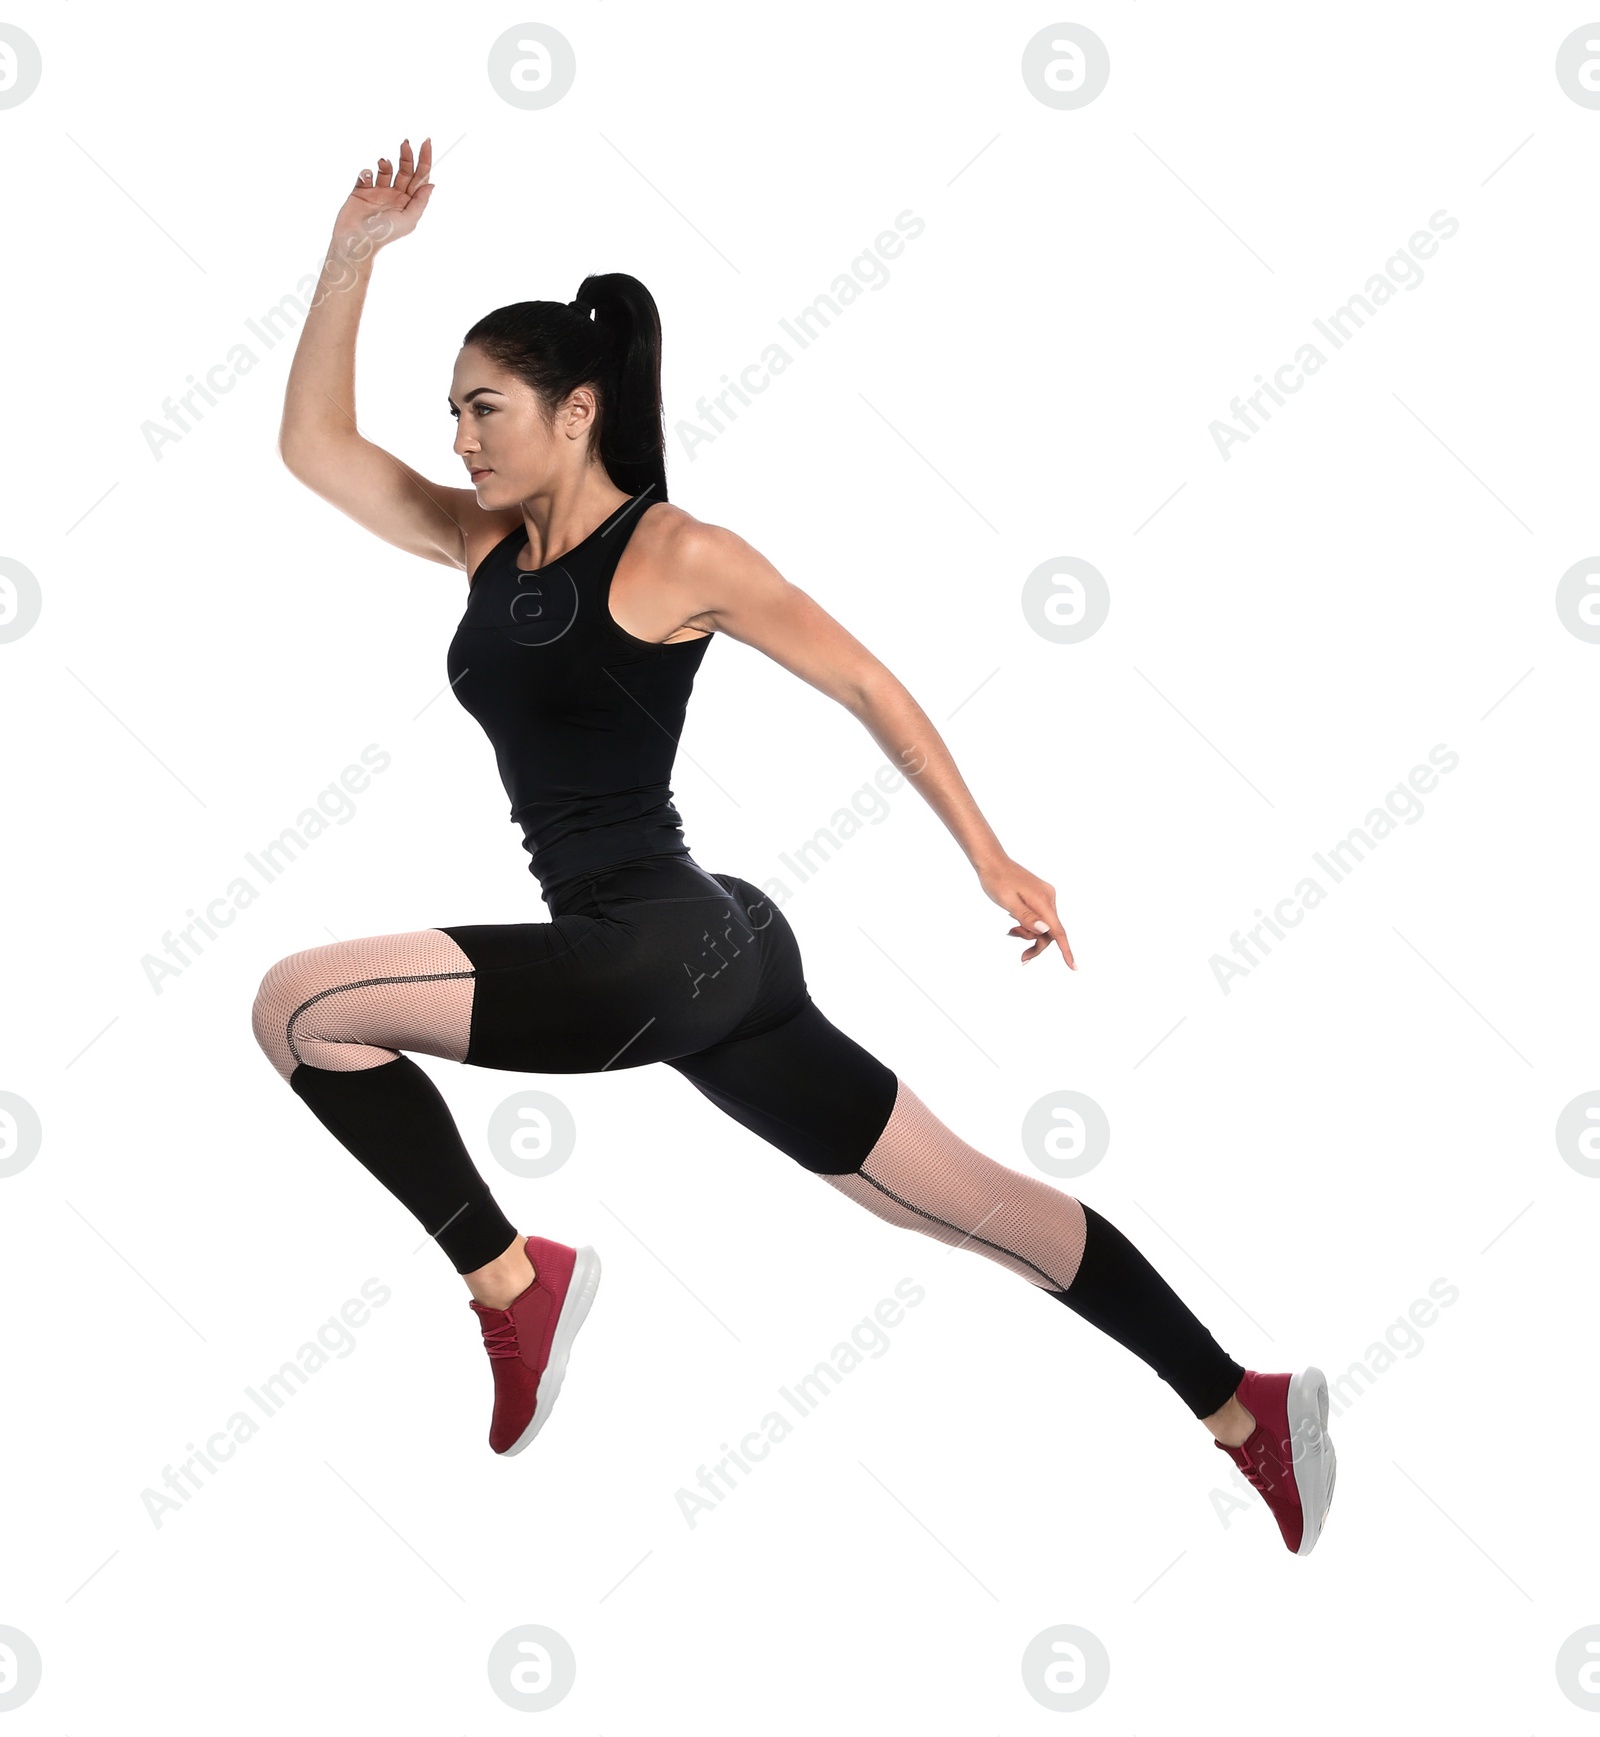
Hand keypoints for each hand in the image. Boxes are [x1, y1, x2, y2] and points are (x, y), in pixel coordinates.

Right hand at [331, 137, 434, 251]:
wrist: (355, 240)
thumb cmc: (384, 234)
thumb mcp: (408, 219)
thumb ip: (420, 201)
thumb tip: (431, 183)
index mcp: (408, 202)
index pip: (420, 178)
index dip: (424, 160)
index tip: (426, 142)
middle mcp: (395, 196)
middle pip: (405, 170)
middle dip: (406, 156)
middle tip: (406, 144)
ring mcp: (378, 192)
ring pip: (385, 169)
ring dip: (385, 163)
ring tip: (382, 163)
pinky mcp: (361, 190)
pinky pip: (366, 174)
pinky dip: (366, 172)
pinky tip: (366, 178)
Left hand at [978, 856, 1074, 967]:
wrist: (992, 862)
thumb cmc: (997, 881)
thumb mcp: (1008, 902)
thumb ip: (1026, 917)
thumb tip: (1045, 930)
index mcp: (1042, 901)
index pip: (1058, 931)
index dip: (1066, 950)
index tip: (1073, 967)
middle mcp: (1049, 898)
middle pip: (1050, 932)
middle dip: (1036, 944)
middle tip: (1021, 957)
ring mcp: (1045, 896)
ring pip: (1044, 926)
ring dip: (1030, 934)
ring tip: (1011, 932)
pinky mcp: (1040, 895)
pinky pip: (1040, 917)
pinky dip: (1029, 925)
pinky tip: (1015, 924)